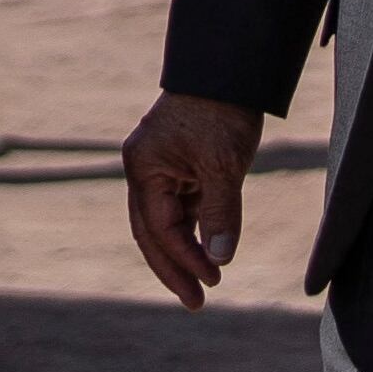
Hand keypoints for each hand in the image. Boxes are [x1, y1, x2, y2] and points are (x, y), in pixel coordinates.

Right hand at [121, 91, 262, 309]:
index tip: (211, 281)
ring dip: (184, 251)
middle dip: (174, 267)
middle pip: (151, 232)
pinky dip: (193, 229)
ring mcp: (158, 169)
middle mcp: (143, 172)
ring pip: (166, 221)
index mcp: (143, 169)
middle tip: (198, 301)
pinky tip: (209, 251)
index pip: (159, 228)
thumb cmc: (223, 111)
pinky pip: (180, 206)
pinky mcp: (176, 166)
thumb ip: (220, 211)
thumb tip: (221, 257)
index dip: (184, 259)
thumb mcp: (224, 164)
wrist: (229, 69)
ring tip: (208, 281)